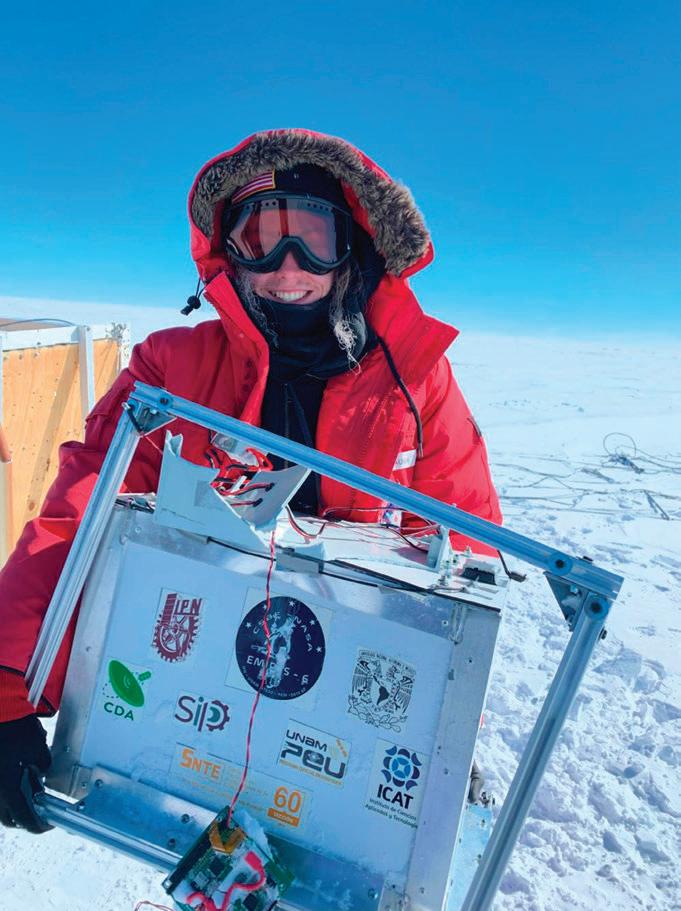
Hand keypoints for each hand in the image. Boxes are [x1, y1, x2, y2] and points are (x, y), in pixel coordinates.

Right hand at [0, 714, 52, 832]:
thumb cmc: (16, 729)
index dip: (38, 826)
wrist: (0, 711)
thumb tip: (41, 772)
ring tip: (26, 794)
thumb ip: (42, 766)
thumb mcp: (38, 749)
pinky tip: (14, 780)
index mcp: (7, 790)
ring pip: (0, 808)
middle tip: (37, 811)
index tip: (47, 824)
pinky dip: (5, 793)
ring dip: (12, 806)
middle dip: (24, 818)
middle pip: (8, 818)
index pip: (24, 819)